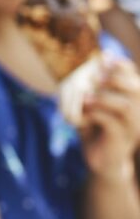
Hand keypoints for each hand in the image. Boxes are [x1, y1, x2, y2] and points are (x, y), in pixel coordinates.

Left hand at [81, 59, 139, 178]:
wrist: (100, 161)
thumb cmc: (95, 131)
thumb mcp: (91, 108)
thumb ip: (90, 92)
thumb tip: (84, 70)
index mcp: (133, 100)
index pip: (134, 77)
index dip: (122, 66)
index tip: (104, 57)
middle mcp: (138, 112)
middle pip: (136, 88)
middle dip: (115, 79)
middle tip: (95, 77)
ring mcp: (132, 127)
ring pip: (126, 106)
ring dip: (104, 98)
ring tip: (86, 98)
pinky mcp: (121, 140)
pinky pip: (112, 123)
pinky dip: (96, 114)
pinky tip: (84, 114)